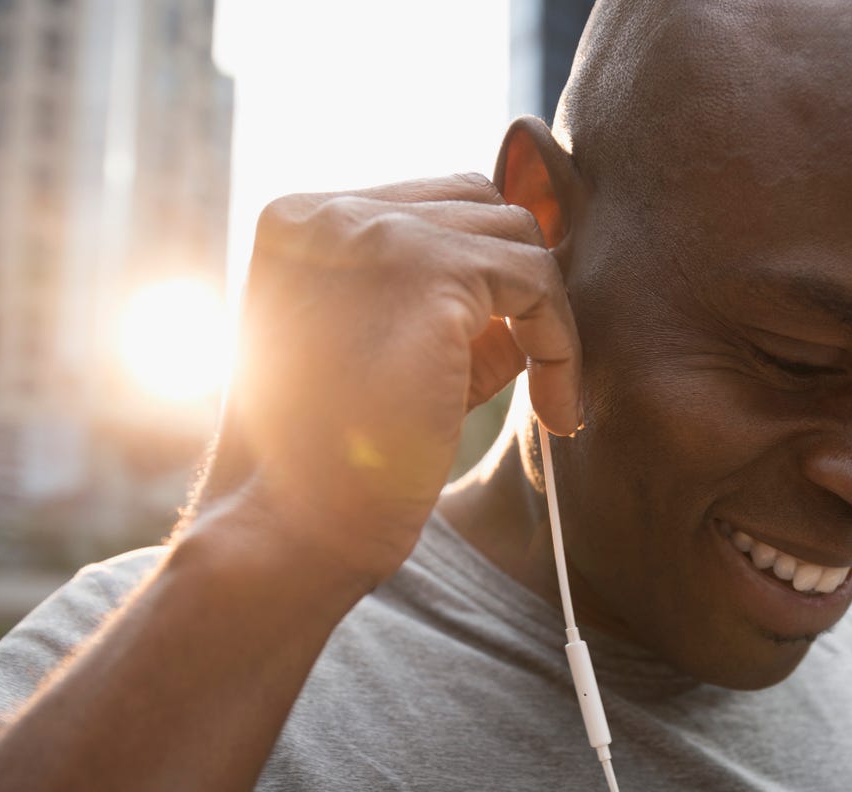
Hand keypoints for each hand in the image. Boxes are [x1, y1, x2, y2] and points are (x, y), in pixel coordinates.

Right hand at [201, 173, 581, 583]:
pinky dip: (564, 345)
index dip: (482, 275)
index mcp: (299, 225)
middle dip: (517, 281)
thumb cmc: (324, 468)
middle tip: (541, 364)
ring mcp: (375, 233)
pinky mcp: (428, 275)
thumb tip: (530, 294)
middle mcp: (329, 213)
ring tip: (551, 396)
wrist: (288, 527)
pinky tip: (557, 410)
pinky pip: (539, 282)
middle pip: (477, 203)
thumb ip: (442, 315)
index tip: (511, 348)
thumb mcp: (378, 365)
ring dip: (548, 315)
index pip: (426, 209)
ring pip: (517, 235)